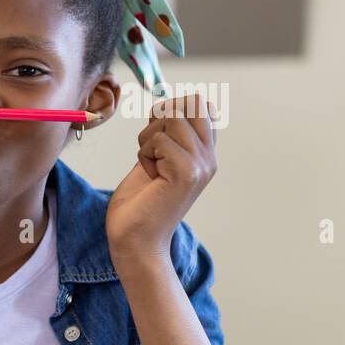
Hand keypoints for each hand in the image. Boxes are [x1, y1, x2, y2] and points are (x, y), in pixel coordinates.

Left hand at [106, 94, 217, 261]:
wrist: (135, 242)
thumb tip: (164, 105)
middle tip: (151, 150)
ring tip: (150, 166)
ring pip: (172, 119)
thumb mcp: (153, 159)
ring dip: (148, 139)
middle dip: (160, 119)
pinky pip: (160, 140)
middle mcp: (209, 157)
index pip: (200, 104)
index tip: (156, 136)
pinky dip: (145, 154)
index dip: (170, 110)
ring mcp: (201, 164)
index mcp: (203, 152)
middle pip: (190, 103)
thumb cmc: (138, 204)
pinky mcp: (188, 173)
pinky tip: (149, 176)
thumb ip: (164, 135)